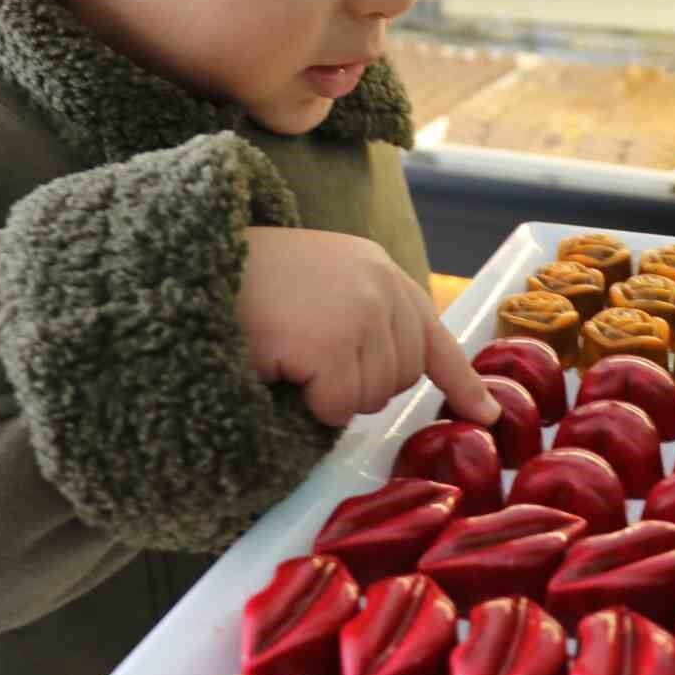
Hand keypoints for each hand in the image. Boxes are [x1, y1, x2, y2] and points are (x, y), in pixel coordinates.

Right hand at [238, 227, 500, 427]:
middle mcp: (379, 286)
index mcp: (376, 268)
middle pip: (399, 377)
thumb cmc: (243, 282)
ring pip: (369, 397)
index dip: (459, 378)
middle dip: (355, 384)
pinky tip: (278, 364)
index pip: (430, 331)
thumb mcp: (318, 285)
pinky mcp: (332, 342)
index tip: (484, 412)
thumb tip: (394, 376)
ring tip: (286, 351)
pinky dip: (305, 402)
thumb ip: (362, 314)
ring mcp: (359, 312)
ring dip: (326, 393)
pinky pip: (335, 407)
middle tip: (303, 354)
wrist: (190, 262)